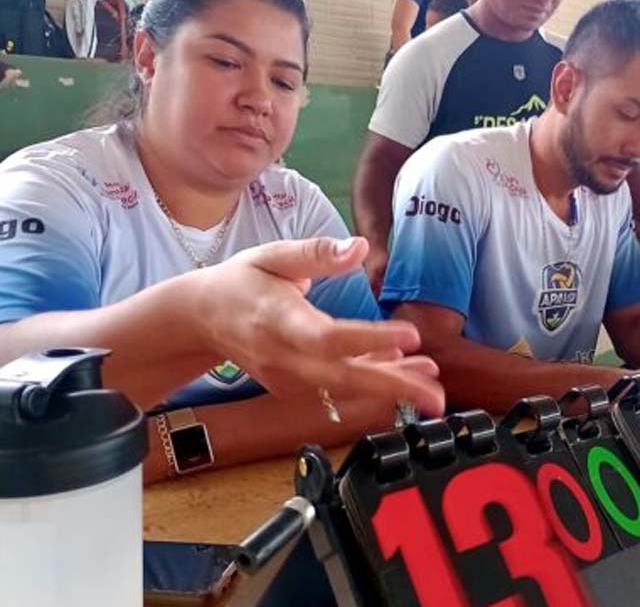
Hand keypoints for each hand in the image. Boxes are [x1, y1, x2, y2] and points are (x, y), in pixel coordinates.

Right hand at [195, 236, 444, 416]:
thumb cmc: (242, 281)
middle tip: (436, 393)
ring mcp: (287, 378)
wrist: (203, 318)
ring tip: (431, 385)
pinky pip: (338, 390)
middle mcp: (283, 358)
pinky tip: (404, 373)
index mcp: (277, 320)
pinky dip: (372, 384)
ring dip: (390, 387)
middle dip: (394, 386)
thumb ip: (317, 253)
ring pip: (345, 389)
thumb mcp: (273, 254)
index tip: (411, 337)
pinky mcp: (294, 387)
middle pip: (343, 376)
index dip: (369, 340)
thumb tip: (360, 246)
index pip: (327, 337)